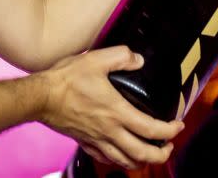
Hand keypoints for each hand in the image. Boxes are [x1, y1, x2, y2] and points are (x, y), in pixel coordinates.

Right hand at [38, 46, 183, 168]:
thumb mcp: (97, 59)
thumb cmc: (66, 80)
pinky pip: (104, 158)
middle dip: (161, 154)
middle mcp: (109, 131)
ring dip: (141, 161)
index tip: (178, 126)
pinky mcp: (84, 142)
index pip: (151, 129)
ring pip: (124, 160)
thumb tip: (138, 59)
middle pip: (142, 153)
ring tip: (150, 154)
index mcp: (117, 112)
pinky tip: (120, 155)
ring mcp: (96, 139)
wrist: (40, 98)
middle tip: (169, 147)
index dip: (170, 130)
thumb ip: (122, 56)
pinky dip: (118, 160)